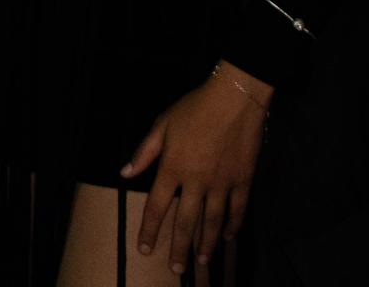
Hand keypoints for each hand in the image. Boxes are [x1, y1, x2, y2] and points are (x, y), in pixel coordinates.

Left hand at [120, 62, 271, 274]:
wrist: (233, 99)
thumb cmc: (193, 109)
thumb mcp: (162, 125)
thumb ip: (144, 152)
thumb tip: (125, 173)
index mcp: (172, 168)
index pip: (158, 206)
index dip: (150, 230)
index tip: (145, 249)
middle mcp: (196, 181)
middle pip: (186, 222)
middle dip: (179, 248)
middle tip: (175, 270)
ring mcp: (222, 183)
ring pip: (214, 221)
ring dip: (207, 244)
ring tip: (203, 262)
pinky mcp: (243, 180)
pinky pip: (239, 208)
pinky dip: (234, 224)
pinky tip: (229, 236)